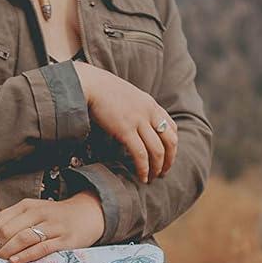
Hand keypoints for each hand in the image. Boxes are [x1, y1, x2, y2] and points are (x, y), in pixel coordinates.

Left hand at [0, 191, 104, 262]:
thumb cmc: (54, 218)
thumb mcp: (29, 215)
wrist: (87, 215)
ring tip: (3, 261)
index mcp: (27, 206)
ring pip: (23, 238)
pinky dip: (25, 256)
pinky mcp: (64, 240)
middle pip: (8, 231)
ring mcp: (53, 226)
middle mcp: (39, 213)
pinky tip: (15, 261)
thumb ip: (5, 222)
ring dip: (8, 252)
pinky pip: (41, 249)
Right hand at [73, 61, 176, 183]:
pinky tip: (142, 177)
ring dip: (157, 168)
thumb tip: (135, 124)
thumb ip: (136, 109)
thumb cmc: (103, 90)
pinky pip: (140, 154)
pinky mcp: (125, 130)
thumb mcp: (128, 96)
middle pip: (170, 141)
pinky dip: (143, 168)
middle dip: (169, 160)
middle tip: (163, 173)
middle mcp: (149, 112)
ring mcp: (138, 121)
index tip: (167, 156)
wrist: (90, 84)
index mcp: (151, 104)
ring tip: (152, 178)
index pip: (171, 127)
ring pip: (157, 150)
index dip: (172, 145)